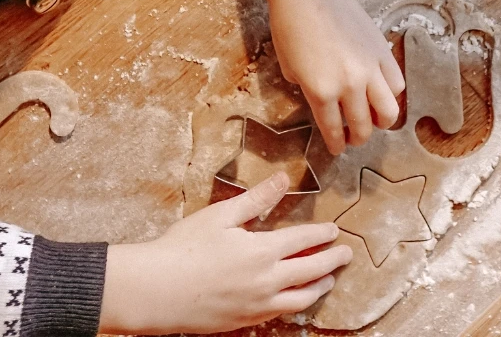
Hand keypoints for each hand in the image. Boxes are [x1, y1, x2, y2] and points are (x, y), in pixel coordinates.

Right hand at [100, 173, 351, 333]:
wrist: (155, 291)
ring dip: (318, 287)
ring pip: (300, 299)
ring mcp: (256, 306)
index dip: (322, 234)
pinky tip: (293, 298)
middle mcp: (266, 282)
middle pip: (311, 271)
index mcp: (262, 251)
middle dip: (332, 261)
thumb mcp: (221, 215)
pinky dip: (295, 304)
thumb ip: (256, 198)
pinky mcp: (243, 322)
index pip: (304, 240)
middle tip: (345, 255)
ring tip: (327, 280)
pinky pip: (279, 314)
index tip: (334, 230)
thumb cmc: (183, 248)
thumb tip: (283, 178)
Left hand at [234, 0, 404, 155]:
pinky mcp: (382, 53)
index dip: (335, 144)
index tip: (337, 148)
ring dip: (381, 122)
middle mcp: (349, 85)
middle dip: (358, 138)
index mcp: (321, 91)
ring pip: (388, 111)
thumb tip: (322, 101)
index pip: (333, 130)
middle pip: (362, 126)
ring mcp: (370, 69)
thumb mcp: (289, 67)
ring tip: (374, 120)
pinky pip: (396, 84)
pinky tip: (381, 93)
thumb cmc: (291, 27)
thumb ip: (307, 90)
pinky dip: (391, 94)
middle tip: (353, 137)